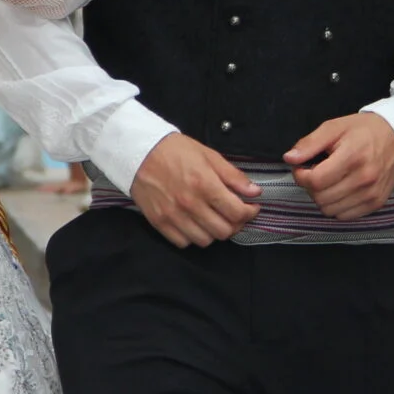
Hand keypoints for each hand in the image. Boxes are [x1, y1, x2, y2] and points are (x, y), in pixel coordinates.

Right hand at [130, 133, 259, 246]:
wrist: (138, 151)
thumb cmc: (175, 150)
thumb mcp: (209, 155)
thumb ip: (233, 176)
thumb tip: (254, 192)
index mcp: (205, 184)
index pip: (237, 212)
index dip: (249, 213)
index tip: (251, 208)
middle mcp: (190, 203)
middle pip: (224, 231)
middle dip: (235, 224)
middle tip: (234, 214)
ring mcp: (173, 216)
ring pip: (205, 241)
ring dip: (215, 232)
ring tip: (215, 219)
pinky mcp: (159, 223)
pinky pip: (183, 243)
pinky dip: (193, 237)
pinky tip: (195, 223)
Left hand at [285, 112, 393, 220]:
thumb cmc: (362, 130)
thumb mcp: (334, 127)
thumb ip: (310, 143)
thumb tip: (289, 158)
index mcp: (352, 157)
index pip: (316, 181)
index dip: (301, 176)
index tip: (302, 168)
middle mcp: (364, 179)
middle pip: (321, 198)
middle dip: (310, 187)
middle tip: (315, 173)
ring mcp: (372, 194)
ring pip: (330, 210)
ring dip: (322, 198)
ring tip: (329, 181)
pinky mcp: (377, 203)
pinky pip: (345, 216)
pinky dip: (337, 206)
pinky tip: (340, 190)